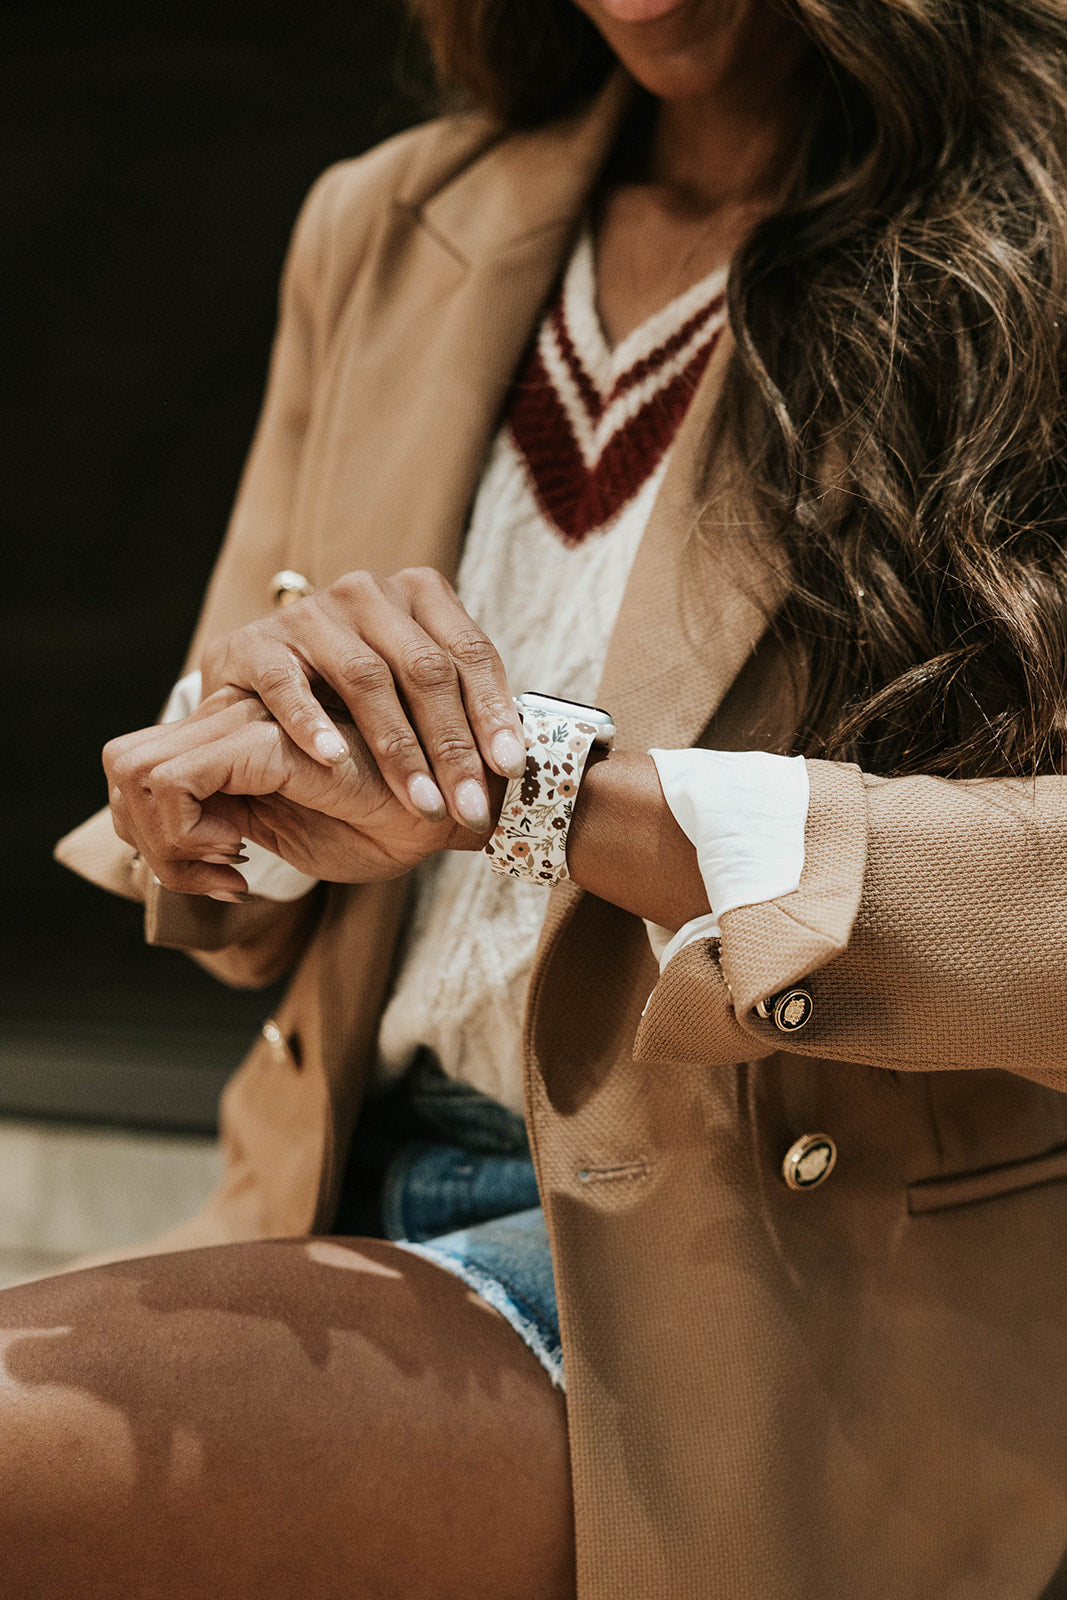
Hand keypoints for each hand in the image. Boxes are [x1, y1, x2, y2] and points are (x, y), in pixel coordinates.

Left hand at [103, 689, 493, 898]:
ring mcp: (247, 721)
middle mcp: (236, 712)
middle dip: (150, 847)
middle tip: (219, 879)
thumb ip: (228, 814)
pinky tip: (246, 861)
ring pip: (138, 772)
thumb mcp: (287, 827)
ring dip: (168, 847)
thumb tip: (167, 832)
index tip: (222, 878)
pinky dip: (188, 836)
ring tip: (234, 872)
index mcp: (236, 733)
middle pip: (124, 766)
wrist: (456, 812)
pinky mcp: (267, 738)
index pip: (137, 769)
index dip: (151, 836)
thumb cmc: (384, 822)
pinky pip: (176, 780)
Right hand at [199, 566, 526, 833]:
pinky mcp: (255, 644)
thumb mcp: (411, 696)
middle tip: (469, 808)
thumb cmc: (349, 703)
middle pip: (425, 669)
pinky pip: (287, 683)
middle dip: (452, 747)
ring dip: (398, 749)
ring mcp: (310, 614)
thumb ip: (458, 714)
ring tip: (423, 803)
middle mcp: (368, 594)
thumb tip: (521, 771)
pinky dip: (311, 723)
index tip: (511, 770)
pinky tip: (335, 762)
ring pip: (366, 678)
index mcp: (420, 596)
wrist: (251, 691)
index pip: (470, 652)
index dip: (494, 712)